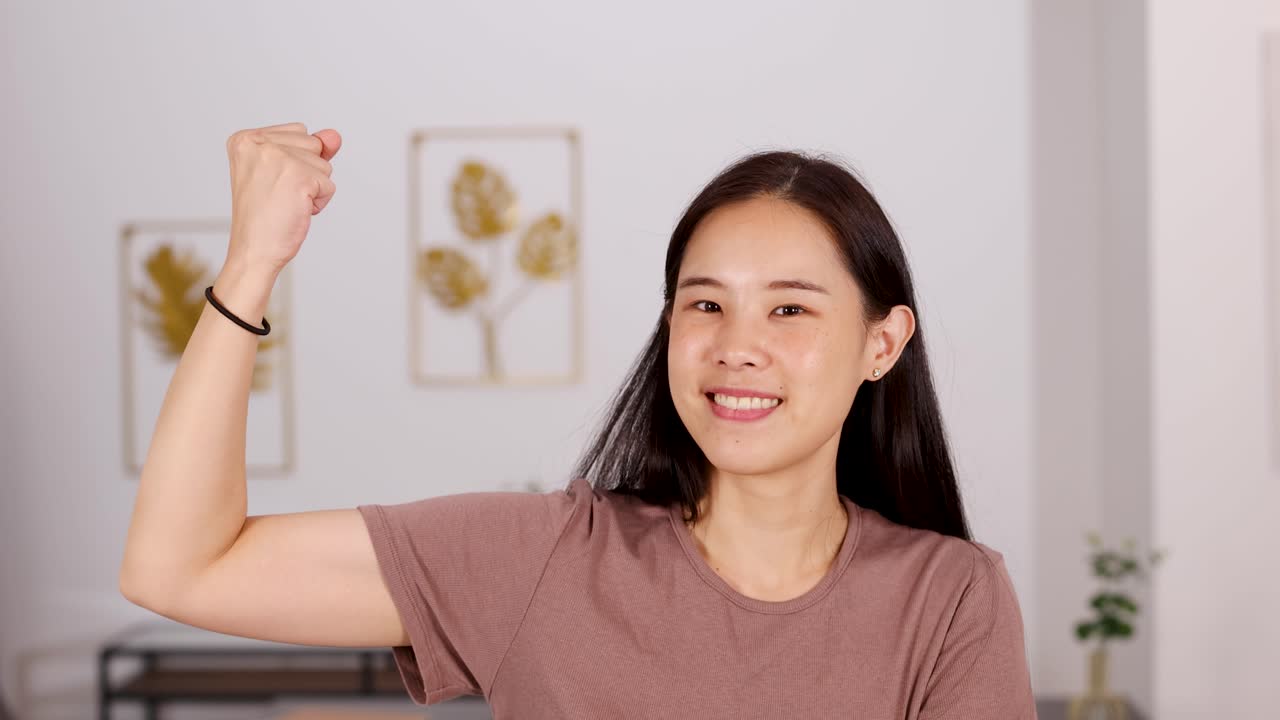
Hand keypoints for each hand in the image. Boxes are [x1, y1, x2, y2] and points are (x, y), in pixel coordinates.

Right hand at [223, 122, 340, 276]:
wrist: (254, 250)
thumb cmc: (264, 216)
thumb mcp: (283, 172)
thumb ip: (310, 148)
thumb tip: (334, 136)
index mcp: (245, 139)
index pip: (298, 132)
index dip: (295, 162)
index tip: (270, 183)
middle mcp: (258, 143)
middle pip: (313, 144)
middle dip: (307, 173)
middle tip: (279, 195)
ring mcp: (278, 158)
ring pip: (324, 165)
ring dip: (313, 189)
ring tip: (285, 203)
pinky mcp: (299, 177)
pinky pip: (329, 185)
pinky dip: (318, 203)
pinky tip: (295, 210)